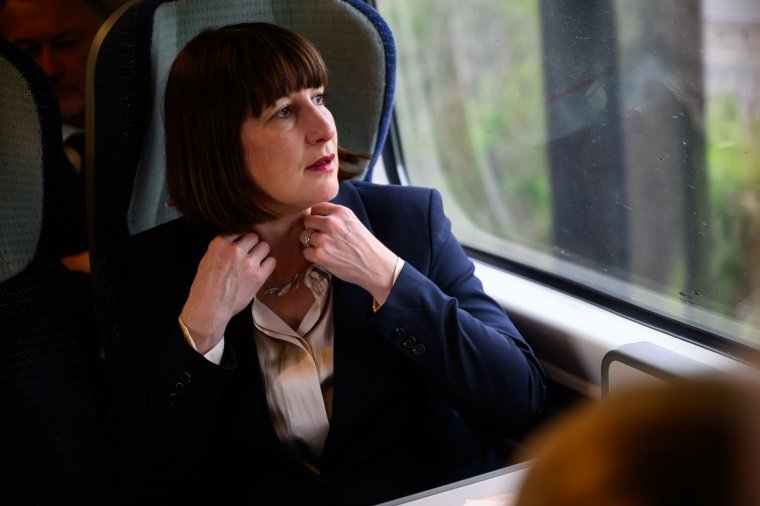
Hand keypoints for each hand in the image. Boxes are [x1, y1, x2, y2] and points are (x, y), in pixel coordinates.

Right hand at [180, 233, 274, 353]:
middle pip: (254, 236)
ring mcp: (249, 262)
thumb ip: (222, 248)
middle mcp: (236, 250)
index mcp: (220, 243)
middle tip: (248, 254)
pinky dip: (268, 264)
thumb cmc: (204, 287)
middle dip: (252, 244)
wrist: (209, 308)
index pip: (239, 229)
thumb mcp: (207, 259)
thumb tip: (235, 242)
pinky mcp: (259, 276)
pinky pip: (272, 261)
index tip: (241, 243)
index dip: (240, 237)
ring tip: (255, 262)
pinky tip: (261, 270)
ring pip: (265, 246)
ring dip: (261, 253)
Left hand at [302, 202, 396, 304]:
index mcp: (340, 212)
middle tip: (323, 239)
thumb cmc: (365, 246)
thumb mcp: (353, 222)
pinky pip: (306, 252)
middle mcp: (331, 222)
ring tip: (325, 249)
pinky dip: (313, 256)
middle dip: (312, 229)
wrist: (375, 266)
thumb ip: (336, 217)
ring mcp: (324, 239)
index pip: (316, 207)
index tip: (322, 226)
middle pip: (307, 221)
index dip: (317, 217)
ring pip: (304, 236)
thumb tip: (315, 215)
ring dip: (311, 243)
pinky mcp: (320, 255)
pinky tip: (325, 258)